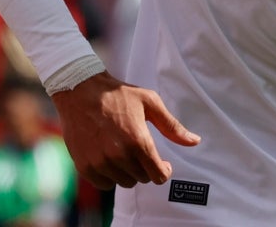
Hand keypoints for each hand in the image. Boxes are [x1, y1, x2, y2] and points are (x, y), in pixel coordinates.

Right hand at [50, 71, 200, 189]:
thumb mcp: (150, 103)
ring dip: (128, 171)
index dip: (164, 171)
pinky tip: (110, 158)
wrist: (81, 91)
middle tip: (140, 149)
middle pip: (142, 178)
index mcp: (138, 141)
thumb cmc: (119, 95)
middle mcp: (119, 156)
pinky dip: (110, 175)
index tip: (163, 163)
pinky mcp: (84, 166)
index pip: (158, 176)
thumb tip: (195, 141)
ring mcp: (100, 163)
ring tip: (124, 151)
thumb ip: (172, 127)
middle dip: (146, 167)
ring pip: (124, 182)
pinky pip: (104, 184)